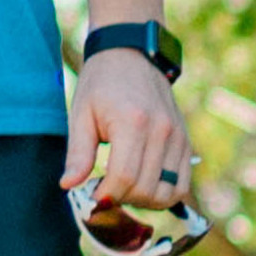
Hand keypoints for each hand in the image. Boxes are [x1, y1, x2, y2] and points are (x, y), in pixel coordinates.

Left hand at [65, 48, 191, 217]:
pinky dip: (163, 194)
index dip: (106, 196)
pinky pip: (182, 183)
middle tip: (104, 190)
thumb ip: (77, 153)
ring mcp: (178, 136)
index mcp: (133, 122)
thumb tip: (69, 186)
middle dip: (122, 199)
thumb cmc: (101, 83)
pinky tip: (142, 184)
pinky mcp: (186, 141)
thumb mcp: (80, 113)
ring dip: (144, 201)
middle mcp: (162, 131)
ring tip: (124, 188)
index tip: (92, 196)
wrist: (131, 54)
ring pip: (168, 192)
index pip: (124, 177)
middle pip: (146, 189)